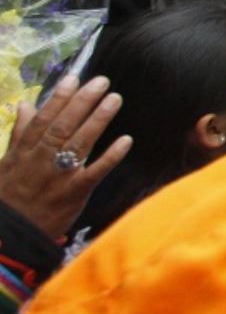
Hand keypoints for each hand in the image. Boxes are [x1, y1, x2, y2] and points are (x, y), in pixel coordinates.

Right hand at [0, 75, 131, 239]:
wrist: (11, 234)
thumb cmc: (11, 195)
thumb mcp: (7, 162)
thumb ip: (20, 133)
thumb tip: (26, 104)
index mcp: (25, 151)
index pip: (43, 119)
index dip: (58, 98)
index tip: (74, 78)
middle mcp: (41, 160)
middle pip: (63, 126)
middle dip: (82, 102)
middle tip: (102, 82)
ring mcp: (59, 176)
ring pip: (80, 143)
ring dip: (98, 120)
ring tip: (114, 99)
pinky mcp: (75, 192)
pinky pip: (96, 171)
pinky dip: (111, 156)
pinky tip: (126, 140)